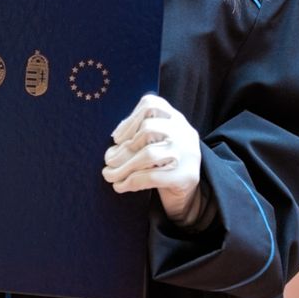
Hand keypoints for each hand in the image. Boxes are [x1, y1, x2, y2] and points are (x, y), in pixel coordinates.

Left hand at [103, 94, 204, 225]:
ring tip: (109, 175)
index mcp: (176, 118)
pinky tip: (120, 186)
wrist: (189, 192)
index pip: (151, 105)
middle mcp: (184, 132)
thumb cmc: (164, 163)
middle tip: (108, 161)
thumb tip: (110, 153)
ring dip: (123, 167)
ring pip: (148, 154)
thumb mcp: (155, 143)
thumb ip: (135, 139)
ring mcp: (187, 153)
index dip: (130, 119)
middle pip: (147, 129)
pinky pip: (151, 177)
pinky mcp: (185, 176)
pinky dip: (130, 182)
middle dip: (123, 148)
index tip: (117, 137)